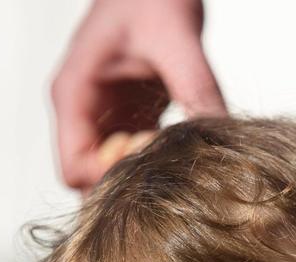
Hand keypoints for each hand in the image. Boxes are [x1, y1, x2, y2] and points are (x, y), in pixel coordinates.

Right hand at [51, 0, 225, 189]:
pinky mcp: (131, 118)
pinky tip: (188, 150)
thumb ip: (197, 88)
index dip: (111, 180)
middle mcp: (84, 111)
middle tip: (172, 169)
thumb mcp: (178, 42)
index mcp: (74, 93)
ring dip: (147, 176)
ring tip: (182, 158)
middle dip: (129, 184)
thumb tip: (222, 136)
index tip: (154, 168)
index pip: (74, 168)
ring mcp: (106, 117)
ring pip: (115, 173)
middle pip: (91, 179)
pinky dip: (161, 163)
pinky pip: (138, 157)